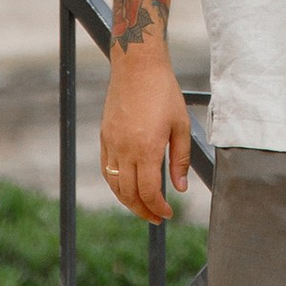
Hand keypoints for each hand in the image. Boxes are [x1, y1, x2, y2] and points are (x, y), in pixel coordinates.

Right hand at [100, 50, 191, 222]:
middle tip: (156, 217)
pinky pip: (106, 169)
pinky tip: (125, 187)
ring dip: (127, 201)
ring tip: (142, 207)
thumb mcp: (180, 125)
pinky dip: (115, 184)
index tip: (168, 214)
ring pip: (114, 185)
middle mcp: (125, 150)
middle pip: (129, 194)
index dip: (158, 209)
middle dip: (143, 211)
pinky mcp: (105, 136)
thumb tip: (180, 188)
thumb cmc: (163, 92)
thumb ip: (180, 160)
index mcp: (146, 149)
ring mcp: (112, 144)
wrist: (137, 67)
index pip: (149, 192)